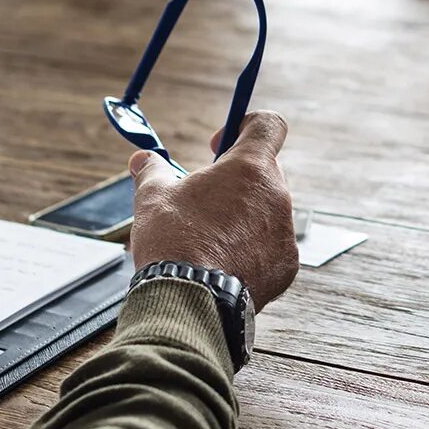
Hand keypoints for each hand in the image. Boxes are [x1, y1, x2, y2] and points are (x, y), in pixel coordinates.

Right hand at [128, 110, 298, 306]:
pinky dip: (251, 248)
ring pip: (268, 210)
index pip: (269, 125)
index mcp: (250, 168)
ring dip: (243, 215)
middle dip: (236, 177)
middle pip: (264, 170)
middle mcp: (277, 196)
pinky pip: (272, 246)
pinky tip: (222, 262)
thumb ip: (152, 170)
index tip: (219, 143)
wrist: (190, 303)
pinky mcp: (286, 265)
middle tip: (203, 197)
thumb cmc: (174, 244)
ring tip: (207, 236)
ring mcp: (285, 233)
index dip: (244, 125)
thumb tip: (142, 159)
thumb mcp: (152, 197)